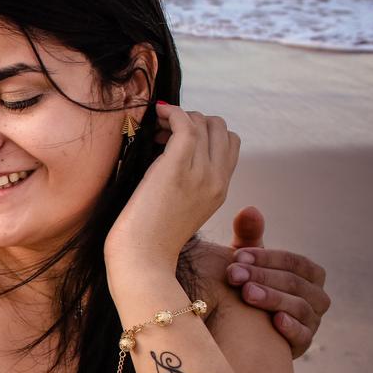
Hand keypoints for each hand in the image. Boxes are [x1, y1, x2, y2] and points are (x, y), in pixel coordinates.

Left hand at [106, 104, 239, 278]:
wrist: (142, 260)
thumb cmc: (150, 237)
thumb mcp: (181, 206)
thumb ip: (187, 182)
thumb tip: (171, 152)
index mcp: (220, 189)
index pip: (230, 143)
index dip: (206, 132)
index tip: (176, 141)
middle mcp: (217, 179)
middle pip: (220, 128)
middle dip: (194, 120)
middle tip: (165, 134)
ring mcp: (200, 174)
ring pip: (204, 123)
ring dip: (180, 116)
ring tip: (158, 130)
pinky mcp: (175, 169)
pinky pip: (185, 125)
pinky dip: (172, 112)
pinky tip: (157, 115)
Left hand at [226, 206, 329, 357]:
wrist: (239, 326)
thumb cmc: (245, 284)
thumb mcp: (246, 262)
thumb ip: (249, 237)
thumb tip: (250, 209)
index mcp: (308, 274)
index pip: (294, 262)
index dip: (268, 258)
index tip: (238, 256)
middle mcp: (315, 297)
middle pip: (296, 283)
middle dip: (264, 276)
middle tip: (234, 274)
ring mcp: (311, 321)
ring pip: (300, 307)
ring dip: (273, 299)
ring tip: (247, 293)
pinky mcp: (301, 344)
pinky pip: (303, 336)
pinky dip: (291, 328)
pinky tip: (275, 321)